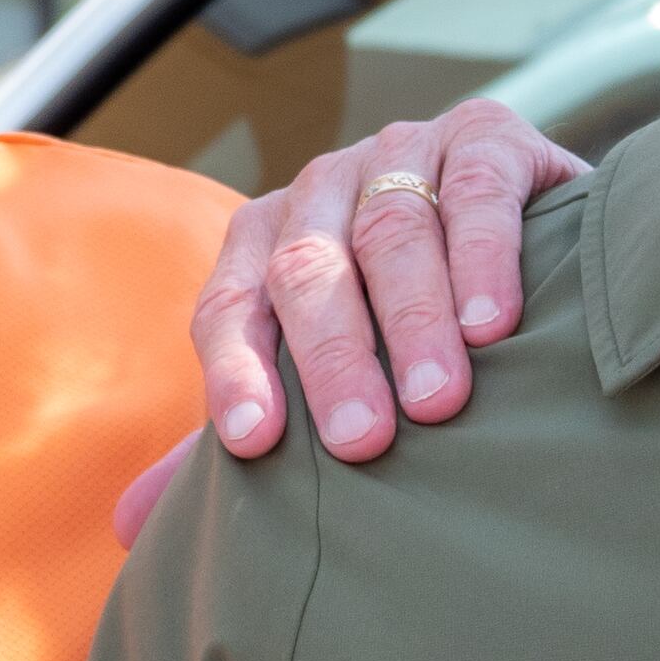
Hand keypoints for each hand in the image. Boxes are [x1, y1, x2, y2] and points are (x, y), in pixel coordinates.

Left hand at [117, 101, 587, 544]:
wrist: (533, 240)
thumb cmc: (410, 323)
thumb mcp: (326, 373)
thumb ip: (243, 435)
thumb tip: (126, 525)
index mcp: (268, 239)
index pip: (231, 305)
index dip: (237, 371)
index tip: (255, 445)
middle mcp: (326, 186)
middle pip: (308, 269)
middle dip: (333, 359)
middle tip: (364, 442)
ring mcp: (405, 152)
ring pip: (391, 229)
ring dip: (413, 319)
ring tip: (437, 400)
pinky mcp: (488, 135)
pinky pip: (476, 189)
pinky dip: (482, 257)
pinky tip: (492, 325)